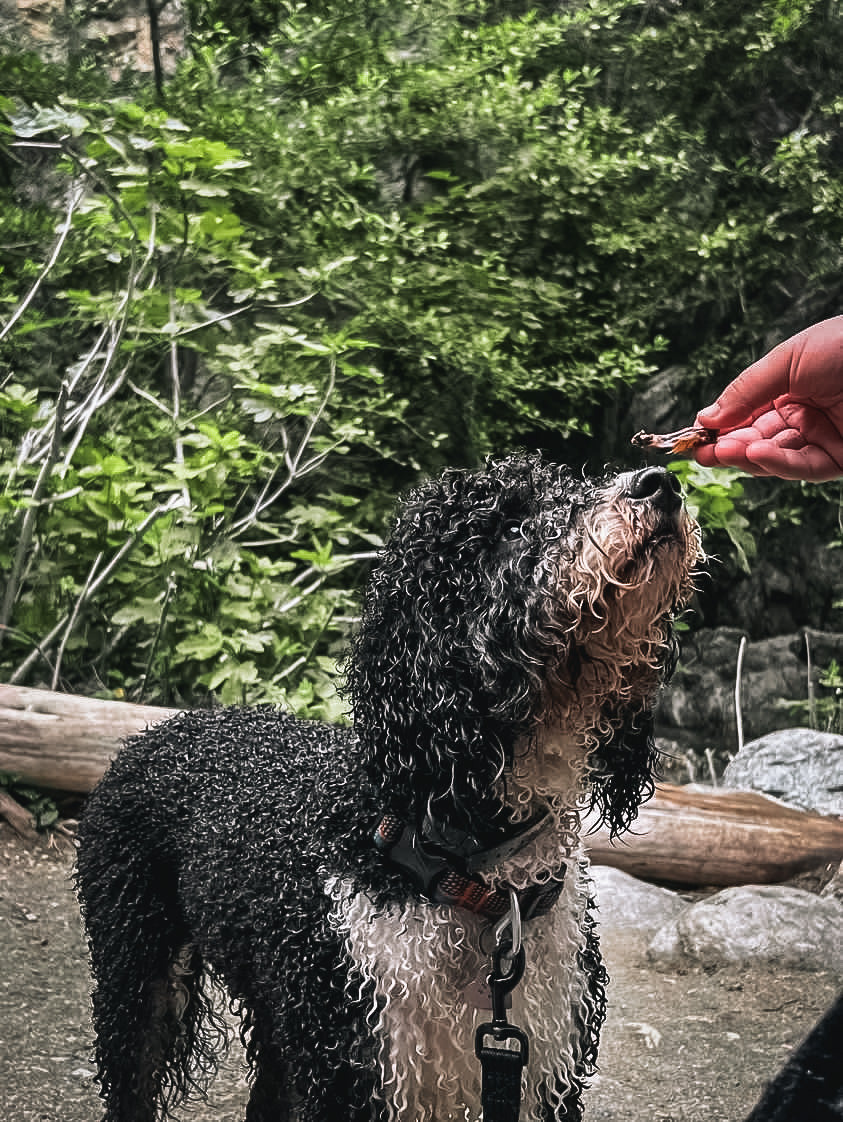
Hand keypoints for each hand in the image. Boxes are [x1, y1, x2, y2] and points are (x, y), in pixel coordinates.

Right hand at [693, 316, 842, 481]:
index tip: (692, 436)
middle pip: (756, 441)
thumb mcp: (788, 359)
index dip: (719, 427)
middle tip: (699, 453)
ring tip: (722, 452)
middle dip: (727, 447)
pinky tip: (756, 454)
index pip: (746, 416)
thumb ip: (746, 390)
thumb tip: (705, 417)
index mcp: (790, 389)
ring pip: (776, 459)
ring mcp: (822, 439)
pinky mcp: (840, 459)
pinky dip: (778, 464)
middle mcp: (804, 416)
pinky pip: (803, 467)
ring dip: (747, 458)